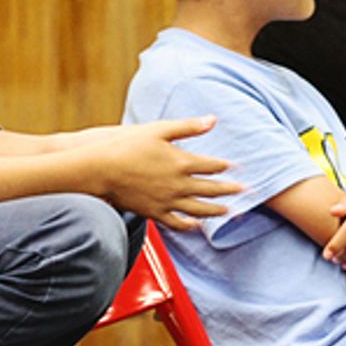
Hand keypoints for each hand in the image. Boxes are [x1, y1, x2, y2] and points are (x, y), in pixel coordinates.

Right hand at [89, 116, 240, 230]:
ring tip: (229, 212)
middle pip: (211, 189)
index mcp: (181, 162)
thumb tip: (212, 120)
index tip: (239, 168)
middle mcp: (178, 184)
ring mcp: (167, 200)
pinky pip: (177, 222)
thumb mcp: (159, 130)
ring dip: (217, 210)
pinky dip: (190, 225)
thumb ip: (188, 127)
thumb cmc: (126, 146)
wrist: (100, 169)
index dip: (227, 167)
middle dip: (230, 190)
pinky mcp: (154, 212)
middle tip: (246, 192)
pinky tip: (197, 226)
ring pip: (199, 209)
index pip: (212, 166)